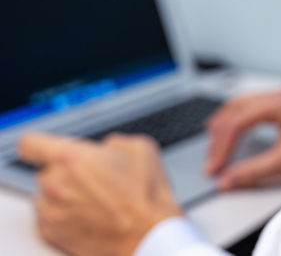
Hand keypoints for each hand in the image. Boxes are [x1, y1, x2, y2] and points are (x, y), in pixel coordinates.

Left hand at [18, 132, 182, 255]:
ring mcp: (52, 212)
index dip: (40, 145)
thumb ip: (112, 142)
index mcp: (71, 157)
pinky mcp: (54, 235)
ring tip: (95, 201)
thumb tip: (106, 149)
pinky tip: (91, 217)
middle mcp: (55, 184)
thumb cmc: (147, 197)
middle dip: (66, 172)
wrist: (151, 236)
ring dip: (64, 195)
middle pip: (45, 170)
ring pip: (46, 196)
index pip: (29, 143)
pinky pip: (49, 220)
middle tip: (95, 178)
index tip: (46, 149)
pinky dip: (65, 217)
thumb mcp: (140, 148)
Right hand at [205, 89, 280, 190]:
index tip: (213, 166)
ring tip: (214, 143)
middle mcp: (279, 94)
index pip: (237, 122)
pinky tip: (232, 129)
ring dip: (225, 123)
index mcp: (280, 103)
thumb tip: (228, 180)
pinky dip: (237, 118)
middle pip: (235, 109)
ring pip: (241, 103)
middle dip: (219, 135)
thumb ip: (254, 171)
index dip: (221, 146)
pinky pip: (251, 104)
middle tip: (211, 158)